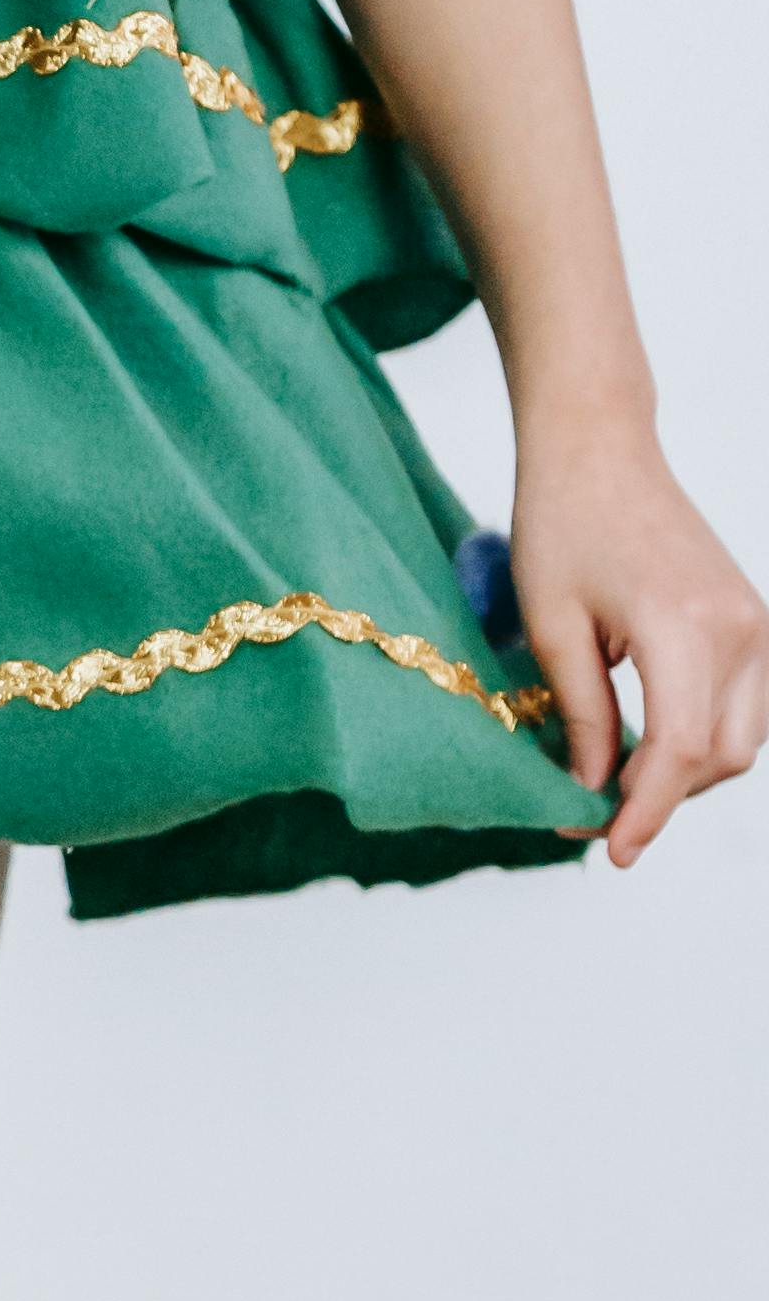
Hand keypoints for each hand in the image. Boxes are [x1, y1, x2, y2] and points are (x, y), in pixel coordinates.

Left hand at [505, 415, 768, 865]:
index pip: (680, 751)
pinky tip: (649, 742)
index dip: (646, 813)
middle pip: (721, 758)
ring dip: (686, 773)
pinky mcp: (756, 621)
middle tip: (591, 814)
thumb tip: (593, 794)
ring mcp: (758, 624)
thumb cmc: (562, 522)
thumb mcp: (552, 627)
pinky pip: (748, 707)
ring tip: (615, 776)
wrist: (600, 449)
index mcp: (683, 626)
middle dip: (662, 799)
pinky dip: (705, 738)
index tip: (610, 851)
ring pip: (742, 740)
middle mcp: (740, 629)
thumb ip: (583, 717)